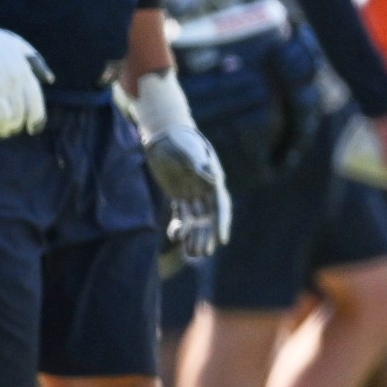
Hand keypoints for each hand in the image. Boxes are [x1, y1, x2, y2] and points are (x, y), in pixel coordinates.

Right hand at [0, 0, 51, 141]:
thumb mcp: (18, 46)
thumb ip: (35, 63)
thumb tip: (50, 80)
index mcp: (23, 68)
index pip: (34, 101)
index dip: (36, 119)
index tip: (33, 129)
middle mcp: (9, 77)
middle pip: (17, 113)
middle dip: (14, 126)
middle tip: (8, 130)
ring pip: (0, 116)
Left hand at [145, 124, 231, 260]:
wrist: (163, 134)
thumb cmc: (177, 139)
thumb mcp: (187, 149)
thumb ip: (198, 163)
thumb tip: (213, 180)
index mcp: (212, 179)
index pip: (221, 205)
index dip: (222, 223)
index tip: (222, 240)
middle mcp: (205, 188)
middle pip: (209, 217)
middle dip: (206, 236)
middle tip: (202, 253)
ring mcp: (193, 192)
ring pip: (196, 219)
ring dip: (194, 235)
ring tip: (190, 253)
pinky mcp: (179, 194)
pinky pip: (183, 214)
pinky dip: (180, 226)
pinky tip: (176, 237)